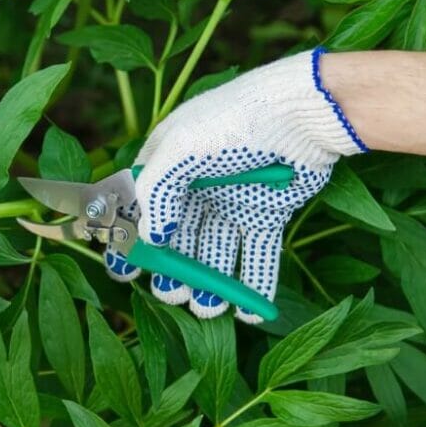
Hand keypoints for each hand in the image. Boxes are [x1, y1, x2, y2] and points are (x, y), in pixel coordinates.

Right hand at [105, 48, 366, 323]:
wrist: (303, 114)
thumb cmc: (236, 121)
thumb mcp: (182, 148)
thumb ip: (156, 191)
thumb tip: (151, 237)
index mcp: (169, 163)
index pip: (139, 208)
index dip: (129, 241)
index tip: (121, 271)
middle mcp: (198, 186)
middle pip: (177, 238)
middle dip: (172, 271)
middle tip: (172, 295)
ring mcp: (233, 202)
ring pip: (214, 253)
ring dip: (208, 284)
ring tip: (207, 308)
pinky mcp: (267, 214)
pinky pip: (256, 256)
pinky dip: (252, 286)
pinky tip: (246, 313)